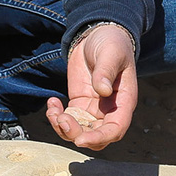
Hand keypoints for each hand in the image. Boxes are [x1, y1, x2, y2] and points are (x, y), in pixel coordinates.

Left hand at [45, 23, 136, 149]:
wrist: (97, 35)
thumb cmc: (111, 44)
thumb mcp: (111, 53)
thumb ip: (106, 71)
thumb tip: (102, 91)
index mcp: (124, 101)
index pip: (115, 128)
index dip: (99, 137)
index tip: (80, 140)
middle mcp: (110, 110)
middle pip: (96, 136)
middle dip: (77, 134)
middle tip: (61, 119)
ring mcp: (93, 109)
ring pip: (80, 132)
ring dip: (63, 128)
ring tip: (53, 110)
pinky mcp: (79, 104)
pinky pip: (68, 120)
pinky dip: (57, 117)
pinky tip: (52, 102)